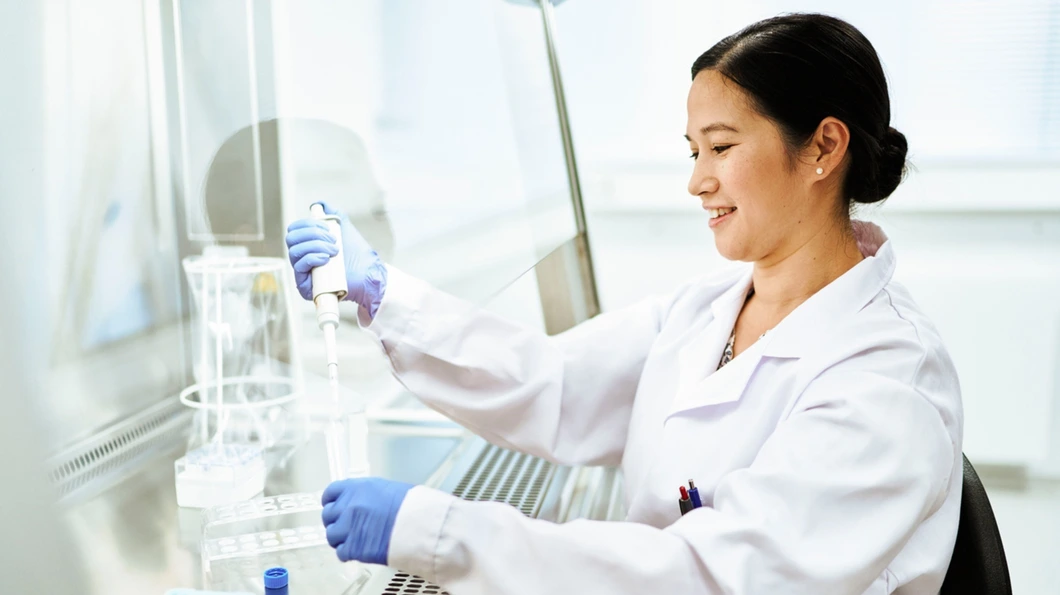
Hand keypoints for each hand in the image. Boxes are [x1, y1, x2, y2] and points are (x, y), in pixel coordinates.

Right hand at [285, 201, 387, 317]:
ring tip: (335, 250)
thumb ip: (332, 214)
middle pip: (291, 238)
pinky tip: (326, 259)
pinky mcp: (305, 286)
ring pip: (294, 251)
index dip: (308, 224)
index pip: (295, 229)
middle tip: (333, 240)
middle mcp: (302, 257)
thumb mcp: (345, 229)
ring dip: (316, 246)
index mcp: (308, 243)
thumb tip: (319, 204)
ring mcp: (303, 272)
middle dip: (313, 234)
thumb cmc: (357, 255)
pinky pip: (299, 266)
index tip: (328, 227)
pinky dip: (312, 258)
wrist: (368, 274)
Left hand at [321, 477, 413, 564]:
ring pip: (332, 535)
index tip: (332, 506)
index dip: (330, 501)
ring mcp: (348, 527)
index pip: (330, 493)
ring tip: (353, 540)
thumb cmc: (411, 505)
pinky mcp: (353, 548)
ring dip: (341, 538)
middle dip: (335, 521)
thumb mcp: (387, 488)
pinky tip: (359, 550)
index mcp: (356, 488)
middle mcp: (348, 506)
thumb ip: (366, 494)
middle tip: (345, 526)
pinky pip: (341, 553)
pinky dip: (348, 553)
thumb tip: (362, 501)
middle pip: (328, 515)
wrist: (419, 524)